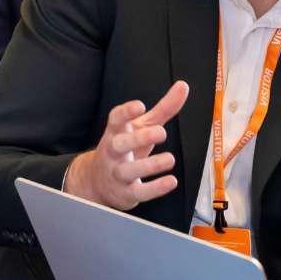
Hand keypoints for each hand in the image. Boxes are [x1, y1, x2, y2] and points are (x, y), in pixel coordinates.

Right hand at [64, 82, 190, 210]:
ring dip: (150, 165)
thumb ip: (163, 108)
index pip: (115, 119)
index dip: (126, 112)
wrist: (98, 182)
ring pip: (129, 170)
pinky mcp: (126, 193)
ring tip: (170, 159)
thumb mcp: (142, 126)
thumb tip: (183, 86)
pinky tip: (171, 181)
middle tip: (162, 132)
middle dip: (138, 138)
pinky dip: (155, 188)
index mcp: (116, 132)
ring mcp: (117, 173)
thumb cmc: (126, 149)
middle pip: (120, 144)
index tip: (139, 105)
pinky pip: (139, 192)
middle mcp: (113, 152)